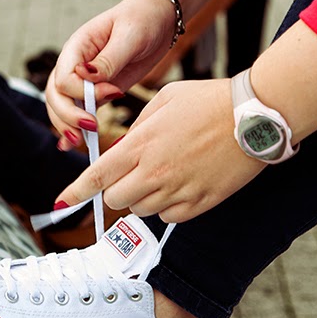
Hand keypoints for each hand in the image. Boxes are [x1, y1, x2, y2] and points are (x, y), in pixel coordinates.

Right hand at [45, 0, 175, 148]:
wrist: (158, 20)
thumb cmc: (143, 20)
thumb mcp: (129, 36)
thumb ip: (109, 59)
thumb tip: (86, 75)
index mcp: (77, 47)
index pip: (63, 77)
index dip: (81, 92)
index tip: (111, 94)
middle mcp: (74, 64)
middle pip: (55, 95)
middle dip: (68, 115)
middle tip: (89, 129)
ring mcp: (83, 80)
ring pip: (61, 106)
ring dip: (66, 125)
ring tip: (77, 142)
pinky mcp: (96, 92)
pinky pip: (78, 111)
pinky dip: (73, 127)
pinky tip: (71, 143)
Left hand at [54, 79, 266, 222]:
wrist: (254, 115)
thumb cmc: (210, 101)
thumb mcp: (164, 100)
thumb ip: (138, 128)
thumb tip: (124, 149)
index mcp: (141, 145)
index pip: (96, 176)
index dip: (75, 191)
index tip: (62, 201)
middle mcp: (155, 173)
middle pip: (115, 199)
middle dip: (116, 189)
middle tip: (132, 173)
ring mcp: (178, 191)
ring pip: (141, 210)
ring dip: (143, 197)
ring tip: (164, 173)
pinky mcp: (200, 203)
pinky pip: (169, 217)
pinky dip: (168, 206)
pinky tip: (182, 184)